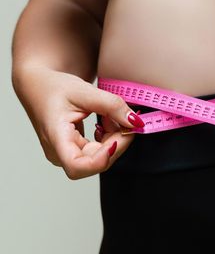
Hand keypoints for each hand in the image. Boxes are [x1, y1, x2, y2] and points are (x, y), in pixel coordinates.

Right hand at [13, 67, 144, 179]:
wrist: (40, 86)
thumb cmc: (54, 88)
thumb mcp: (86, 91)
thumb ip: (112, 106)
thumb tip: (136, 123)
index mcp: (55, 138)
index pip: (77, 166)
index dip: (101, 159)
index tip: (117, 139)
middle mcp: (59, 152)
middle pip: (96, 162)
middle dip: (116, 142)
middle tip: (123, 119)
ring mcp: (67, 154)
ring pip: (101, 158)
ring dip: (114, 138)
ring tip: (109, 116)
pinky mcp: (75, 152)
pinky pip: (99, 152)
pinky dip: (109, 138)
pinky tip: (106, 123)